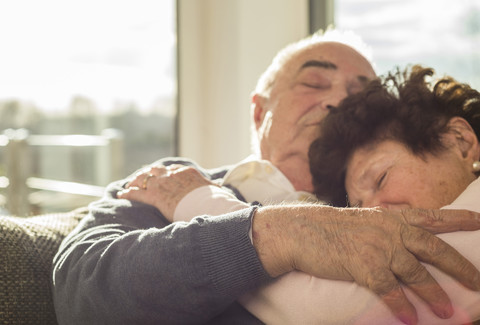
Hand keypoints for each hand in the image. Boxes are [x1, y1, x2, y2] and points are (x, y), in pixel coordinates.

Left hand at [117, 164, 216, 220]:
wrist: (205, 204)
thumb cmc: (212, 200)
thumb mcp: (214, 190)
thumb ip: (213, 188)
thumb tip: (220, 187)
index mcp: (187, 172)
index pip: (172, 169)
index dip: (165, 173)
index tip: (162, 175)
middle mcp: (173, 175)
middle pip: (156, 170)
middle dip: (148, 173)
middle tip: (141, 177)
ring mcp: (163, 184)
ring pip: (144, 178)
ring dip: (135, 181)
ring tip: (129, 185)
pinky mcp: (156, 196)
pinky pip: (137, 193)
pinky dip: (128, 193)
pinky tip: (121, 195)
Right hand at [252, 205, 479, 324]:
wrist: (300, 230)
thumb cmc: (329, 227)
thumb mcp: (362, 221)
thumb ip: (384, 229)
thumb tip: (403, 244)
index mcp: (390, 217)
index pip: (431, 217)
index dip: (457, 219)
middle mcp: (389, 230)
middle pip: (433, 248)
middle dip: (459, 266)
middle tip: (479, 282)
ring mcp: (377, 247)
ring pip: (416, 272)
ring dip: (434, 294)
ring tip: (450, 312)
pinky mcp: (362, 265)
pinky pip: (389, 289)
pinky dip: (401, 306)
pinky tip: (410, 319)